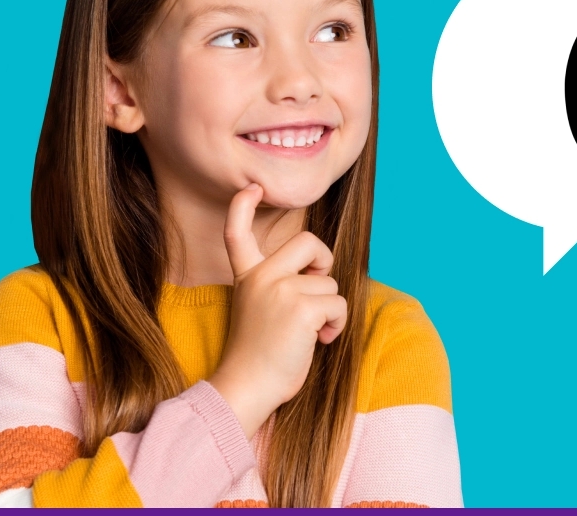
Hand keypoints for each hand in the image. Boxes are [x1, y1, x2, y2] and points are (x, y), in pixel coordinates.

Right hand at [206, 184, 348, 438]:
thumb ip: (279, 287)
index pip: (237, 233)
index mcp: (246, 277)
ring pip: (330, 282)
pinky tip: (320, 341)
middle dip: (324, 260)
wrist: (246, 388)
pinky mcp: (301, 309)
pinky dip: (337, 324)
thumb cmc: (257, 359)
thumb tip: (321, 277)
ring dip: (330, 308)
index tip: (252, 188)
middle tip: (319, 286)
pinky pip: (338, 304)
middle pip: (307, 242)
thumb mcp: (258, 311)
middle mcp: (261, 277)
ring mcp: (280, 290)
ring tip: (312, 333)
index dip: (242, 207)